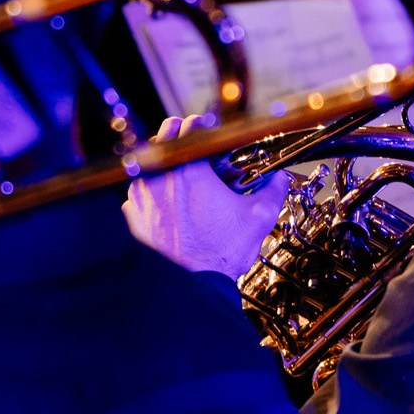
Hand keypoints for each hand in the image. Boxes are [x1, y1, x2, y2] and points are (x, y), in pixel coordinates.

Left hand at [123, 115, 288, 280]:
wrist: (192, 287)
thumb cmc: (221, 253)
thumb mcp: (258, 219)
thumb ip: (273, 191)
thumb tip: (281, 178)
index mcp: (189, 170)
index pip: (191, 126)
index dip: (206, 128)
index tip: (214, 139)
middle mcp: (159, 177)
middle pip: (165, 136)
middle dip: (183, 139)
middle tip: (200, 153)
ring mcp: (140, 195)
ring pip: (150, 162)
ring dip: (167, 164)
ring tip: (186, 179)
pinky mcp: (132, 214)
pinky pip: (139, 190)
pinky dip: (154, 191)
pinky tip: (170, 204)